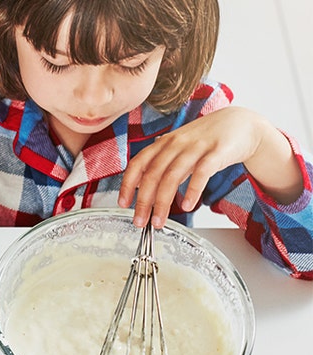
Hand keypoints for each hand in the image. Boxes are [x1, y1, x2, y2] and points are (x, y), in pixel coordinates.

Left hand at [118, 106, 303, 227]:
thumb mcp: (179, 148)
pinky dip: (192, 191)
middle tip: (139, 221)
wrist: (242, 124)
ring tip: (159, 221)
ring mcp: (196, 146)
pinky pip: (201, 172)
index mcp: (164, 143)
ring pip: (173, 175)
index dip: (128, 184)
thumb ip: (162, 164)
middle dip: (144, 201)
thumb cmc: (207, 140)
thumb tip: (142, 186)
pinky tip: (186, 206)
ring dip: (163, 202)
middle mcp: (176, 143)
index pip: (138, 163)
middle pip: (153, 174)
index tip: (123, 204)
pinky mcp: (217, 152)